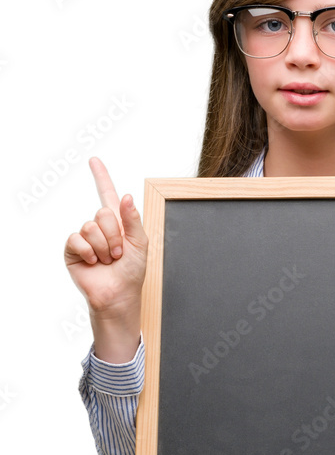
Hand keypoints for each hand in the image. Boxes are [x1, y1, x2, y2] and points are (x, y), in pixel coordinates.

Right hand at [64, 157, 148, 315]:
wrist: (119, 294)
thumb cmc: (132, 271)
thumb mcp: (140, 243)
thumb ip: (133, 219)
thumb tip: (126, 195)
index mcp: (118, 223)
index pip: (107, 194)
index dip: (101, 177)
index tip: (94, 160)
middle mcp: (99, 227)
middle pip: (103, 212)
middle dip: (115, 235)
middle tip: (118, 253)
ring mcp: (85, 237)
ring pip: (91, 227)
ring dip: (104, 246)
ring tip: (108, 260)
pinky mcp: (73, 249)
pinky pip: (77, 239)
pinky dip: (89, 252)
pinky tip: (94, 262)